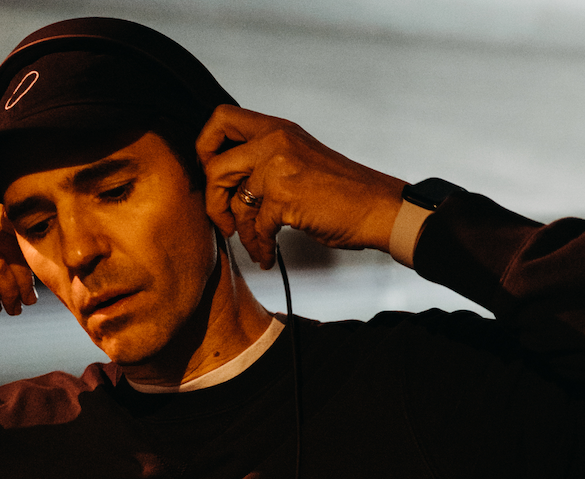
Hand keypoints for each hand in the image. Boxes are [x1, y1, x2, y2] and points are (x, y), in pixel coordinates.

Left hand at [196, 105, 406, 268]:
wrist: (378, 207)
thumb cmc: (342, 189)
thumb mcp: (297, 156)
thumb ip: (263, 158)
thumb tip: (226, 178)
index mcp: (276, 129)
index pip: (221, 118)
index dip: (206, 146)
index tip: (211, 171)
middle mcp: (275, 142)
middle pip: (216, 165)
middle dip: (213, 200)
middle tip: (224, 219)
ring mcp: (279, 168)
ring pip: (235, 201)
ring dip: (241, 231)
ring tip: (252, 242)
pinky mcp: (285, 198)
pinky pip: (256, 227)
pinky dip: (260, 246)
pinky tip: (267, 254)